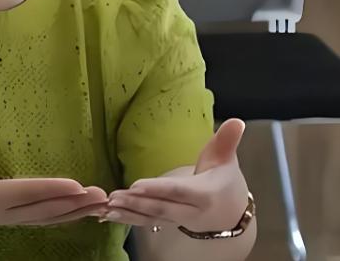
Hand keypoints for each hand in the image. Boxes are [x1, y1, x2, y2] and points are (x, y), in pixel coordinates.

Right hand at [0, 133, 107, 230]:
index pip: (28, 193)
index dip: (53, 189)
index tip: (78, 186)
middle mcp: (5, 214)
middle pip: (45, 210)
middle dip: (75, 204)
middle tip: (102, 195)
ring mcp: (10, 220)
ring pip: (49, 218)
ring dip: (76, 212)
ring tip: (102, 204)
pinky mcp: (13, 219)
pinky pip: (45, 220)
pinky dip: (66, 216)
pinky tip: (81, 211)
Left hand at [103, 118, 249, 230]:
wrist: (232, 213)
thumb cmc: (225, 181)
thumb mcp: (227, 160)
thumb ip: (227, 141)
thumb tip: (236, 121)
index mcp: (206, 194)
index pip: (179, 191)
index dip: (158, 189)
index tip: (137, 184)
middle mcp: (192, 211)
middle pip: (162, 208)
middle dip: (137, 203)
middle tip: (113, 196)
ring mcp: (178, 220)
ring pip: (152, 218)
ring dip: (128, 213)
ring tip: (107, 207)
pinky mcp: (168, 223)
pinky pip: (146, 223)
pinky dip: (127, 220)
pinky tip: (108, 215)